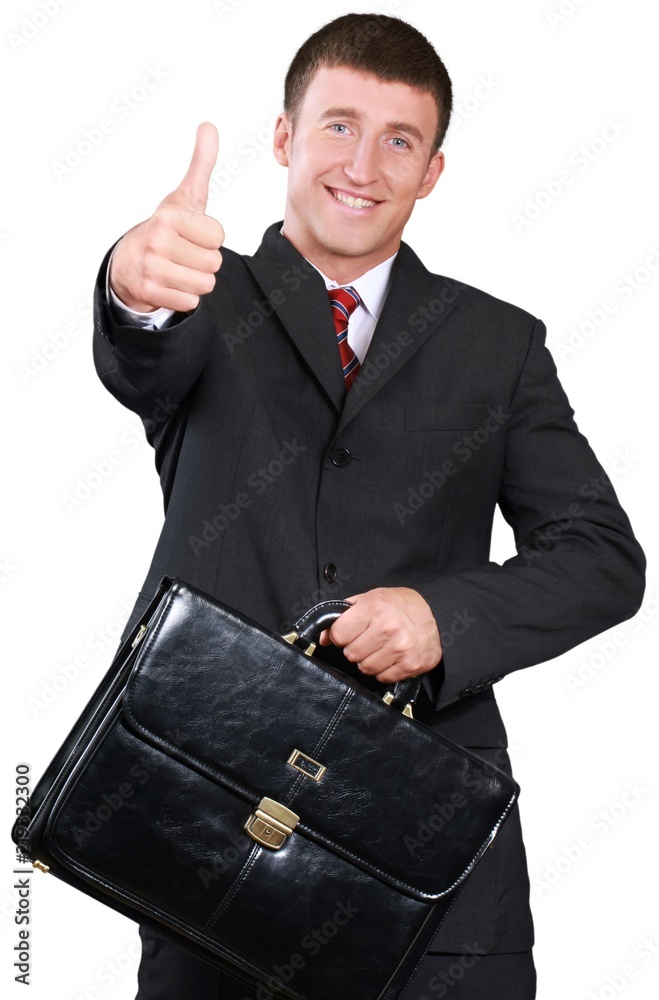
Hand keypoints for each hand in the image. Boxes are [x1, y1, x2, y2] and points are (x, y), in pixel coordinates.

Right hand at [109, 122, 224, 312]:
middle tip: (185, 254)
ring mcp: (151, 267)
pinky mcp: (148, 291)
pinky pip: (191, 302)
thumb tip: (209, 126)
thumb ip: (201, 164)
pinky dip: (185, 297)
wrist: (129, 262)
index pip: (218, 236)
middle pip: (214, 262)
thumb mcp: (184, 196)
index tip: (192, 234)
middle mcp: (157, 239)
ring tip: (179, 269)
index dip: (210, 238)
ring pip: (205, 284)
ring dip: (197, 280)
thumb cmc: (166, 229)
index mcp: (170, 215)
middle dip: (205, 261)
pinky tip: (170, 284)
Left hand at [319, 587, 441, 683]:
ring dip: (369, 660)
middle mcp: (388, 627)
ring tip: (381, 647)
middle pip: (351, 654)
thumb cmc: (398, 605)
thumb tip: (323, 639)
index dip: (341, 635)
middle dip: (356, 648)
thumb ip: (343, 615)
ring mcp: (401, 648)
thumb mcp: (369, 599)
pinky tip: (392, 656)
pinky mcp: (411, 664)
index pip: (339, 635)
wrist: (435, 613)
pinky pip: (383, 677)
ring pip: (365, 668)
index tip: (350, 632)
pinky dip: (384, 670)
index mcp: (374, 607)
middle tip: (369, 638)